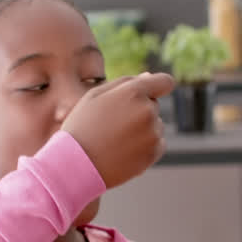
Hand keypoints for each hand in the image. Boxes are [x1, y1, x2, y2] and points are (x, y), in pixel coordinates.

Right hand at [62, 72, 174, 189]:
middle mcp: (147, 111)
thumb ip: (124, 83)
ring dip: (142, 129)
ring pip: (155, 125)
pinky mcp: (154, 152)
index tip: (154, 91)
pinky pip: (158, 143)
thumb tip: (148, 77)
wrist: (77, 165)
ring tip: (115, 140)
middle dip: (139, 109)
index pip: (164, 82)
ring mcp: (153, 133)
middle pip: (154, 105)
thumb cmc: (82, 126)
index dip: (159, 86)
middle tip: (113, 124)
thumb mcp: (94, 96)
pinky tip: (124, 151)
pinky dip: (146, 146)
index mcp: (133, 92)